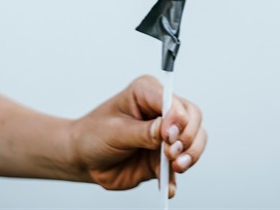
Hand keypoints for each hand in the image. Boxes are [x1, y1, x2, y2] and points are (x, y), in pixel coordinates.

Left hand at [70, 75, 206, 197]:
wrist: (85, 159)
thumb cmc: (94, 134)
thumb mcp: (115, 130)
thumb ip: (143, 132)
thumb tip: (167, 131)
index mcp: (147, 92)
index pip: (173, 100)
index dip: (176, 118)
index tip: (169, 136)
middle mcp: (161, 109)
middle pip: (192, 117)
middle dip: (188, 137)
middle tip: (172, 153)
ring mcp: (166, 133)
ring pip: (194, 139)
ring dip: (190, 155)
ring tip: (176, 167)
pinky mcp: (164, 156)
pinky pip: (180, 165)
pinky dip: (176, 177)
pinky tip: (167, 187)